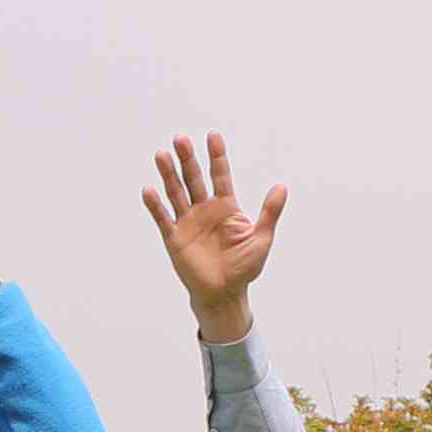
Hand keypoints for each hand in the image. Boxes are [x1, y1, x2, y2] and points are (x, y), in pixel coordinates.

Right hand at [142, 133, 285, 342]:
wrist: (224, 294)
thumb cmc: (244, 268)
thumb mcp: (261, 238)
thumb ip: (269, 212)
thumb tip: (282, 187)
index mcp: (226, 207)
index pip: (220, 175)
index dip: (216, 157)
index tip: (212, 136)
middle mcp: (204, 210)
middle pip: (193, 179)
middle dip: (187, 159)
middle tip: (180, 139)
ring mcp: (188, 222)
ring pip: (176, 193)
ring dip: (169, 174)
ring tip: (162, 155)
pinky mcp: (174, 238)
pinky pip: (163, 218)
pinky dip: (156, 205)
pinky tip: (149, 190)